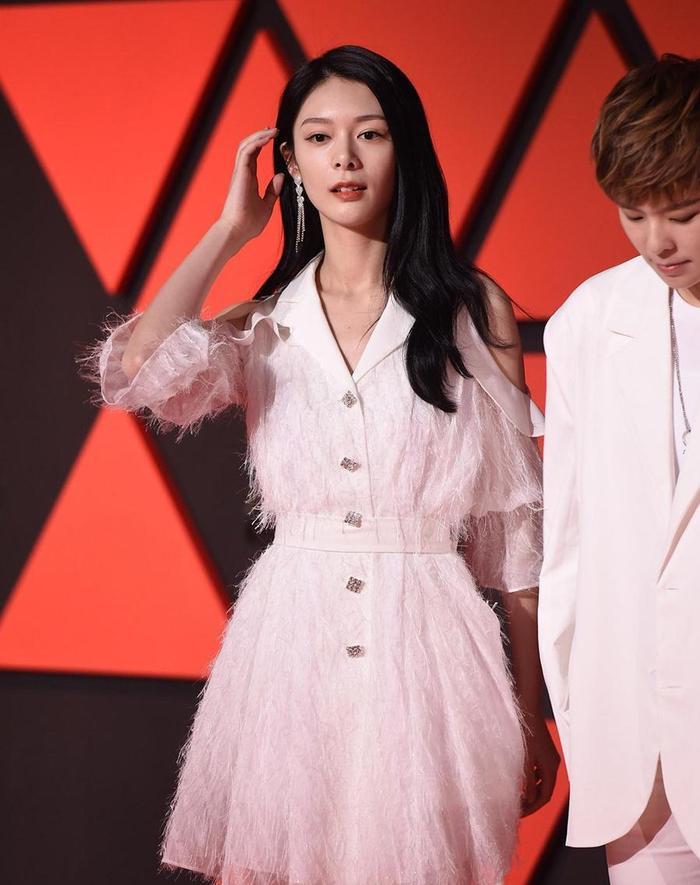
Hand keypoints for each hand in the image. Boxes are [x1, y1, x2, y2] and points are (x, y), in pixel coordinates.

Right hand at [220, 127, 285, 244]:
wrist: (238, 231)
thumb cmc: (249, 223)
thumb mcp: (267, 205)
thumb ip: (273, 191)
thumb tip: (280, 177)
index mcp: (248, 179)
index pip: (253, 155)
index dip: (261, 144)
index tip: (273, 137)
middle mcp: (243, 173)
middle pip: (248, 146)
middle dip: (260, 135)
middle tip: (274, 130)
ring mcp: (240, 173)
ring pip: (246, 146)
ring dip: (259, 136)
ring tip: (272, 131)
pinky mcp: (239, 175)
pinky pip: (246, 152)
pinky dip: (256, 142)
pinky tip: (266, 138)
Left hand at [520, 715, 559, 815]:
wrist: (527, 707)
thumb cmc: (524, 732)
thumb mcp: (524, 758)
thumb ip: (528, 780)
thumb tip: (529, 799)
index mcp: (550, 767)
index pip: (545, 796)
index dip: (532, 807)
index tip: (518, 814)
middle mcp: (553, 763)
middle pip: (545, 790)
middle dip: (532, 802)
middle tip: (516, 809)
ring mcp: (548, 756)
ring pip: (542, 781)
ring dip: (531, 791)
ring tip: (515, 797)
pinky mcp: (542, 750)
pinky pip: (539, 771)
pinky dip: (530, 780)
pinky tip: (518, 781)